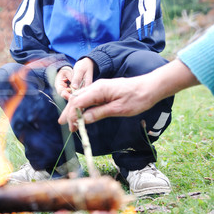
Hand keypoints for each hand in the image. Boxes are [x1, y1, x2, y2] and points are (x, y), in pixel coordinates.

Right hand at [58, 59, 199, 131]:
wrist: (150, 87)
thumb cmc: (137, 98)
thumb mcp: (119, 109)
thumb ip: (99, 113)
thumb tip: (83, 120)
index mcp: (98, 89)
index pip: (78, 102)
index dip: (72, 115)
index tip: (70, 127)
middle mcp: (96, 86)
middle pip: (76, 99)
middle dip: (69, 112)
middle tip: (63, 124)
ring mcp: (99, 87)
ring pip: (80, 98)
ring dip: (74, 109)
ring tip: (70, 121)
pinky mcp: (103, 90)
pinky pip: (88, 97)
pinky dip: (82, 106)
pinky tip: (81, 114)